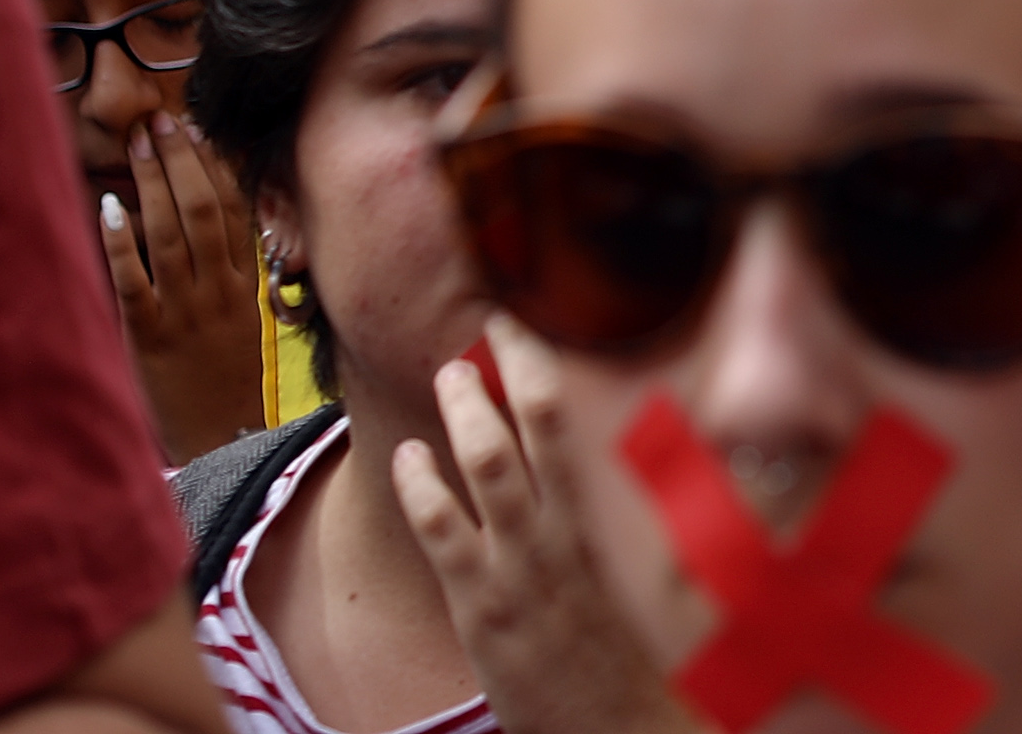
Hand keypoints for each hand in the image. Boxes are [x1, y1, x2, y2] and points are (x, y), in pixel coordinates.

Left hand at [104, 112, 269, 458]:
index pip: (232, 207)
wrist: (220, 437)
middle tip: (159, 122)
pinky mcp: (150, 335)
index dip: (214, 164)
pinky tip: (109, 206)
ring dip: (152, 182)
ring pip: (170, 232)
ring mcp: (184, 309)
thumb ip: (237, 271)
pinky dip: (121, 240)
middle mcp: (218, 288)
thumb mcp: (248, 319)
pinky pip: (134, 278)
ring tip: (137, 144)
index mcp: (245, 282)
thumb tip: (226, 223)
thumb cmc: (228, 379)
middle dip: (179, 160)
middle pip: (201, 208)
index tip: (197, 129)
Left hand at [396, 323, 709, 733]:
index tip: (521, 327)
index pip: (567, 427)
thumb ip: (569, 533)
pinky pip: (448, 538)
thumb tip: (544, 482)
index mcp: (586, 522)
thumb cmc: (603, 656)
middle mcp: (556, 533)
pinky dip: (424, 492)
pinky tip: (407, 460)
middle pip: (535, 431)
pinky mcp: (484, 607)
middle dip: (506, 373)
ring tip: (448, 374)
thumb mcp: (596, 581)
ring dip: (467, 416)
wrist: (614, 722)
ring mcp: (520, 568)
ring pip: (493, 470)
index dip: (541, 370)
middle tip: (484, 328)